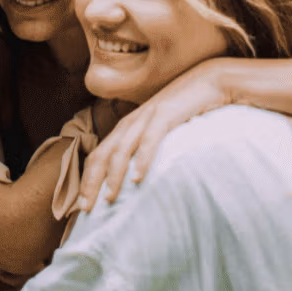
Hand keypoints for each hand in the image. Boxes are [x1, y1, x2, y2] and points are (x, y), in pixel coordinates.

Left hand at [77, 58, 232, 209]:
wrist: (210, 81)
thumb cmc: (186, 110)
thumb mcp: (161, 131)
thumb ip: (147, 148)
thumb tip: (140, 178)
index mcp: (128, 127)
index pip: (98, 155)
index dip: (87, 180)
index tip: (82, 206)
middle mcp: (131, 122)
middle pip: (102, 155)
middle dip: (91, 183)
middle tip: (85, 209)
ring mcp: (147, 117)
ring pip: (121, 149)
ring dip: (113, 176)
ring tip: (109, 199)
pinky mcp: (166, 114)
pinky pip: (150, 139)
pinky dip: (142, 159)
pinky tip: (138, 178)